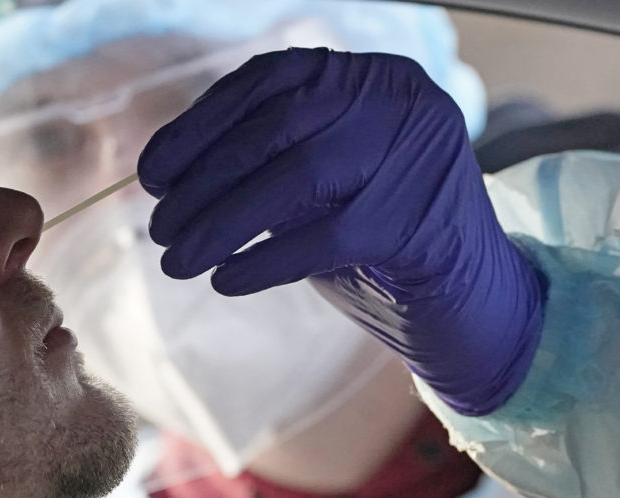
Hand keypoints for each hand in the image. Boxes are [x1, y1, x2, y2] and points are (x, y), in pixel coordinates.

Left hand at [137, 48, 543, 414]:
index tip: (152, 172)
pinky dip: (264, 261)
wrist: (468, 298)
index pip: (269, 81)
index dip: (200, 126)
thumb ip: (264, 159)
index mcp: (373, 77)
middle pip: (276, 128)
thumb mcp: (322, 179)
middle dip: (203, 181)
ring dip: (221, 223)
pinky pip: (322, 238)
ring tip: (176, 259)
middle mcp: (402, 101)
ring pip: (297, 178)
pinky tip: (224, 281)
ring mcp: (418, 156)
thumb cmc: (379, 235)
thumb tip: (167, 170)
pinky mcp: (420, 221)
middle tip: (159, 228)